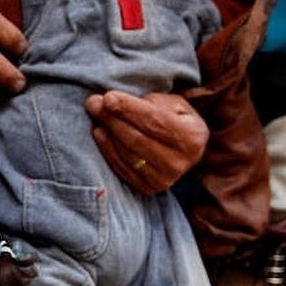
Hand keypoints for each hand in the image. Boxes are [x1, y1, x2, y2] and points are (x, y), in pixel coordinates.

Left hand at [87, 91, 208, 194]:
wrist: (186, 151)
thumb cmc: (177, 120)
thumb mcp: (174, 103)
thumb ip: (150, 101)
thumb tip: (114, 102)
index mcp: (191, 137)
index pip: (154, 121)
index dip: (129, 109)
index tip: (108, 97)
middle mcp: (179, 162)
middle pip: (137, 138)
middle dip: (112, 119)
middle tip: (94, 103)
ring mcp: (163, 179)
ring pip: (127, 153)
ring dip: (107, 133)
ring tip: (96, 115)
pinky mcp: (148, 188)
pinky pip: (122, 167)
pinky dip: (107, 149)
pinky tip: (100, 133)